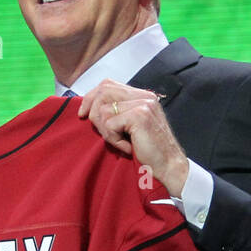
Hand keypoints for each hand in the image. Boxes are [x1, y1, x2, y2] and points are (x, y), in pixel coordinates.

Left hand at [78, 80, 189, 195]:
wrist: (168, 166)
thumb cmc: (149, 151)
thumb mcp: (130, 126)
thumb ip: (118, 112)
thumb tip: (90, 107)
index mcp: (142, 95)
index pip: (108, 84)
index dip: (91, 97)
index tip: (83, 113)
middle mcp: (144, 96)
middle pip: (103, 91)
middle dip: (94, 113)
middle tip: (104, 133)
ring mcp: (143, 104)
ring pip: (103, 111)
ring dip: (107, 132)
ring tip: (121, 142)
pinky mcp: (140, 116)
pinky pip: (109, 125)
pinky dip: (114, 140)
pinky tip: (127, 146)